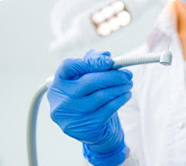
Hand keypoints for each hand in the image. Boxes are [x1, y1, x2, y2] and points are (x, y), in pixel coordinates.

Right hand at [47, 50, 132, 165]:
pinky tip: (126, 94)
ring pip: (102, 96)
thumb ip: (92, 63)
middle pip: (89, 82)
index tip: (110, 61)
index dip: (90, 62)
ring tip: (128, 83)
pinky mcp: (86, 128)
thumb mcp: (83, 79)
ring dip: (120, 87)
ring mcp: (72, 116)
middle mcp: (61, 101)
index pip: (68, 67)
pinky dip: (121, 99)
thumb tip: (105, 55)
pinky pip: (109, 109)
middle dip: (113, 76)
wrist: (87, 129)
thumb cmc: (85, 97)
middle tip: (127, 74)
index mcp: (57, 84)